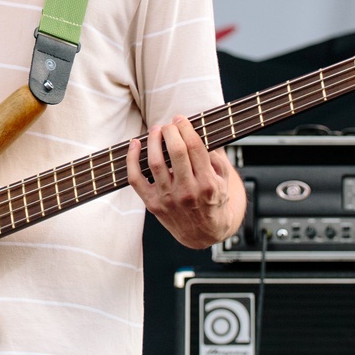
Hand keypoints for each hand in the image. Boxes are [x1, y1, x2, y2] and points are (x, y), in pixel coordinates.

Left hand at [126, 115, 242, 249]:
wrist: (203, 234)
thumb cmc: (213, 202)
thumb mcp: (223, 181)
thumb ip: (216, 157)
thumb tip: (204, 131)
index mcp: (208, 184)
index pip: (195, 147)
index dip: (186, 128)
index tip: (180, 119)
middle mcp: (188, 192)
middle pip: (176, 151)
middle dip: (171, 131)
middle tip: (170, 124)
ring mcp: (168, 199)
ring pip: (155, 162)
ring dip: (153, 140)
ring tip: (156, 130)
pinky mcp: (152, 204)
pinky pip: (135, 178)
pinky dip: (131, 159)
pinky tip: (134, 144)